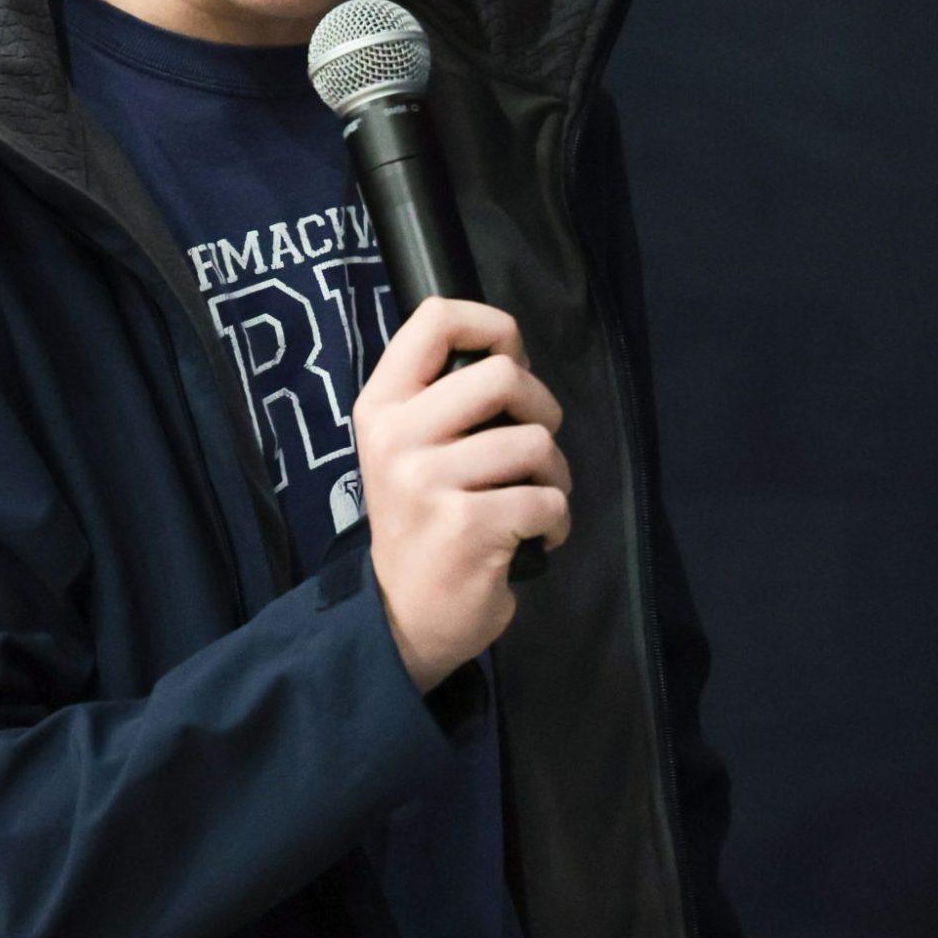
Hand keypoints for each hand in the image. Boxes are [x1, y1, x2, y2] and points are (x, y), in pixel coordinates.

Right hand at [351, 298, 572, 692]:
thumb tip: (510, 355)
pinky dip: (556, 523)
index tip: (512, 360)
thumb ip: (443, 400)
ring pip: (536, 442)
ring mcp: (428, 481)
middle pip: (503, 375)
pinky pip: (547, 500)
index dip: (494, 327)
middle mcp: (397, 437)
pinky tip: (535, 539)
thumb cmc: (422, 524)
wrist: (403, 617)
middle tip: (534, 448)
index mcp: (382, 406)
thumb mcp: (409, 450)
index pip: (435, 320)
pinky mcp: (467, 525)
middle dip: (542, 409)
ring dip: (554, 476)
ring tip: (533, 501)